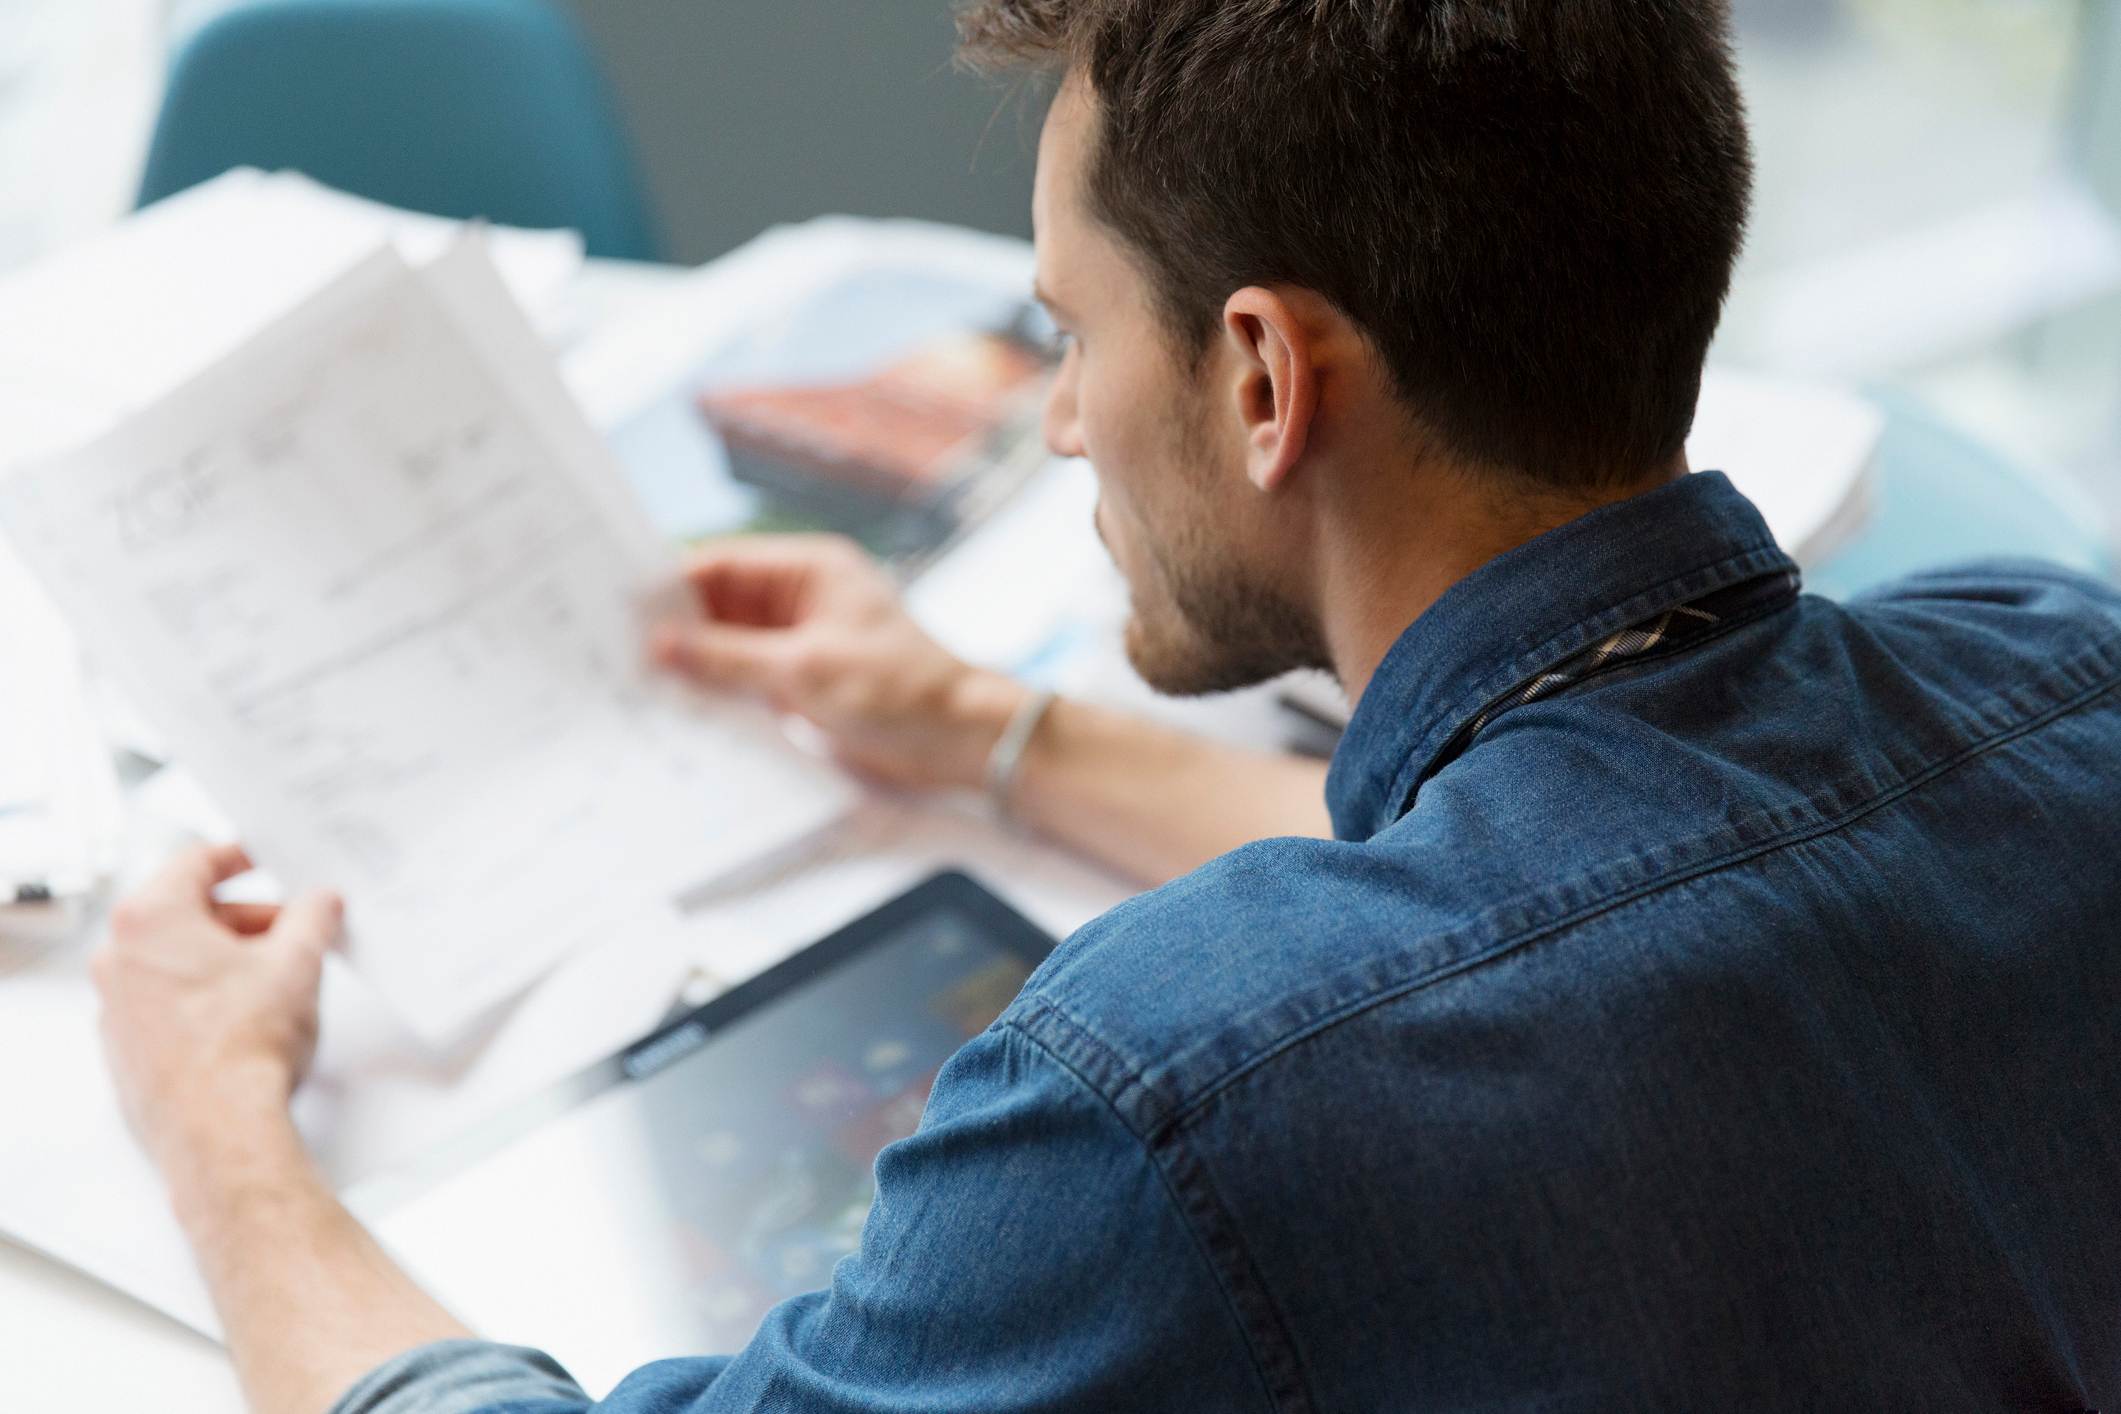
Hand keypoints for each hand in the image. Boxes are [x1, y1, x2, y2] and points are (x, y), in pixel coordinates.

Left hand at [92, 844, 341, 1168]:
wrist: (222, 1129)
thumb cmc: (244, 1047)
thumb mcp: (299, 962)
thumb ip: (313, 917)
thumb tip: (321, 903)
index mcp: (150, 920)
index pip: (194, 861)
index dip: (240, 856)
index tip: (264, 859)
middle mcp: (118, 959)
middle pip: (187, 914)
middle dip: (246, 918)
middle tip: (293, 929)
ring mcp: (116, 1007)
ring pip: (177, 960)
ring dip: (226, 959)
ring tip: (278, 978)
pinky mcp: (125, 1049)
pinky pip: (166, 1002)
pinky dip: (204, 997)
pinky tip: (248, 1018)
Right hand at [650, 534, 1029, 790]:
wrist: (963, 742)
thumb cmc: (901, 693)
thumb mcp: (806, 672)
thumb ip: (729, 659)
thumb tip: (660, 645)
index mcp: (808, 571)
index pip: (720, 566)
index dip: (668, 587)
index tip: (615, 610)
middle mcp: (800, 601)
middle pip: (717, 608)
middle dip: (672, 632)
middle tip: (610, 655)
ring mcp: (801, 645)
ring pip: (727, 649)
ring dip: (691, 669)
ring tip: (631, 689)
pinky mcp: (803, 686)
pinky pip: (746, 683)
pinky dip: (716, 697)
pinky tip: (679, 714)